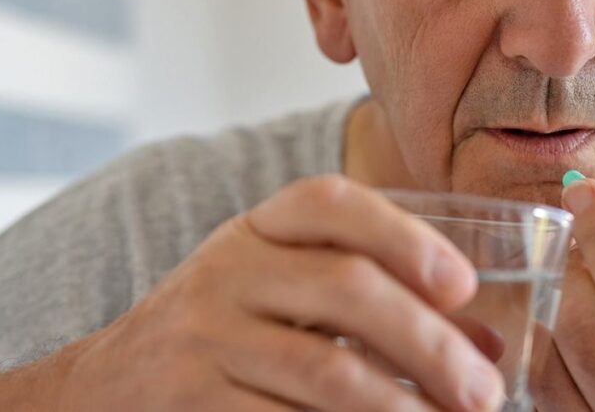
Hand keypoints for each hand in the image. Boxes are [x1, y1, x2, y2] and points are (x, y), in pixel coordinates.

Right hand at [55, 175, 504, 411]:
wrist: (107, 386)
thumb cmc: (226, 329)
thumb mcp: (282, 290)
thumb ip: (375, 301)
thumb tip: (487, 346)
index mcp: (258, 228)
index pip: (333, 203)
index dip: (406, 236)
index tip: (463, 285)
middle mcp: (228, 269)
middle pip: (347, 288)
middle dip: (430, 343)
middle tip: (483, 391)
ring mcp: (205, 337)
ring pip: (326, 369)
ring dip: (403, 405)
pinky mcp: (192, 402)